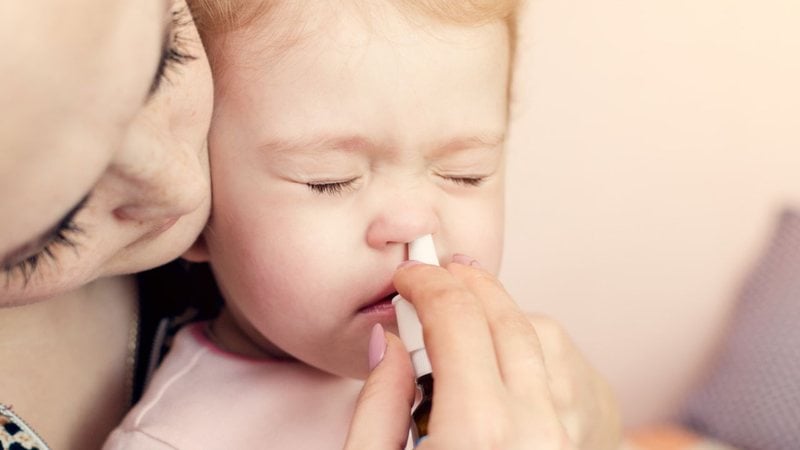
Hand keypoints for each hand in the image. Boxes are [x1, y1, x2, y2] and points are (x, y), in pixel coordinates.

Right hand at [344, 257, 620, 449]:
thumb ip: (379, 404)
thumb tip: (390, 342)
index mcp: (476, 435)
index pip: (457, 319)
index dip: (426, 285)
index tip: (406, 278)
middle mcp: (535, 430)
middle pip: (505, 316)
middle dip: (465, 283)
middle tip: (435, 274)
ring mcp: (566, 439)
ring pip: (540, 336)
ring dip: (500, 310)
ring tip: (465, 308)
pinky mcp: (581, 445)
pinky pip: (561, 371)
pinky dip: (529, 345)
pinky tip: (498, 354)